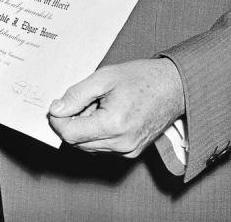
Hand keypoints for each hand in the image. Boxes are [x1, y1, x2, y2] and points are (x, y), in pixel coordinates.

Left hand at [48, 58, 184, 157]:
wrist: (174, 87)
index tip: (57, 106)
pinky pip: (102, 147)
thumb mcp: (103, 77)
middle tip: (83, 100)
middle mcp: (121, 144)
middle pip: (77, 142)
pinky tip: (107, 114)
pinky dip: (97, 132)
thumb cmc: (141, 78)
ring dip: (85, 128)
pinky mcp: (132, 152)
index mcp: (113, 125)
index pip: (70, 134)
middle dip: (72, 122)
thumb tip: (56, 110)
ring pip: (88, 146)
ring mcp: (128, 151)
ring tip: (98, 105)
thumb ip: (76, 95)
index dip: (58, 120)